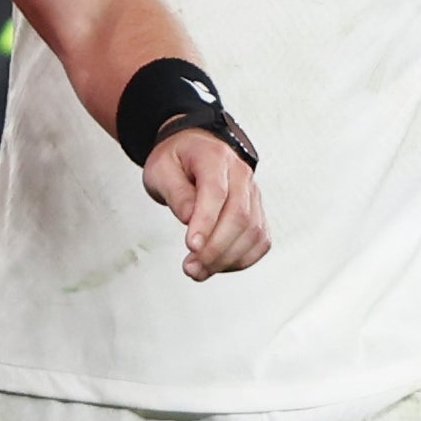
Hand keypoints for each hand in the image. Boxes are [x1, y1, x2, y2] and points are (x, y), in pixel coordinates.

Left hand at [141, 130, 268, 279]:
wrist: (195, 149)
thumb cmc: (177, 160)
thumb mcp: (161, 169)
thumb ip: (175, 192)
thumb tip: (189, 218)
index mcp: (214, 157)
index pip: (216, 192)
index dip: (205, 222)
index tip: (191, 246)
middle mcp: (240, 174)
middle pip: (239, 216)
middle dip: (215, 248)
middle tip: (191, 267)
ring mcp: (252, 193)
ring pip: (253, 232)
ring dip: (227, 258)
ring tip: (199, 270)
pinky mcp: (257, 212)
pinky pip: (260, 241)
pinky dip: (242, 259)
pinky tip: (218, 265)